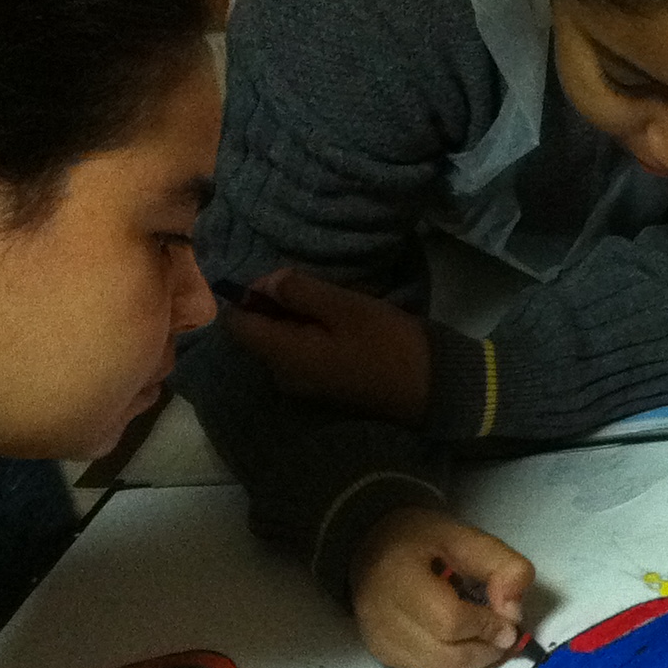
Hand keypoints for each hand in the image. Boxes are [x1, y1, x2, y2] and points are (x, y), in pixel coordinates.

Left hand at [226, 267, 430, 425]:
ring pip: (280, 343)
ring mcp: (301, 386)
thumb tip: (261, 282)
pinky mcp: (320, 388)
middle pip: (259, 334)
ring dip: (296, 319)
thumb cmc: (387, 343)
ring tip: (330, 303)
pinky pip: (299, 354)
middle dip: (275, 306)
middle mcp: (282, 376)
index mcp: (282, 356)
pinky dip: (309, 335)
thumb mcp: (344, 307)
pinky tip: (338, 325)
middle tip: (313, 287)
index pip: (237, 324)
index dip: (246, 296)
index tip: (278, 279)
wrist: (430, 388)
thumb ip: (298, 291)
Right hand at [348, 505, 536, 667]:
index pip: (448, 619)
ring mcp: (378, 639)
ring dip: (475, 659)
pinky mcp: (382, 654)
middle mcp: (379, 614)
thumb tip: (514, 612)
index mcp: (397, 574)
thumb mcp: (464, 536)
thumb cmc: (419, 540)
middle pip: (445, 654)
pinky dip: (456, 662)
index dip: (486, 625)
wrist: (370, 549)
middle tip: (506, 634)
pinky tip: (464, 641)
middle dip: (486, 649)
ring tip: (490, 638)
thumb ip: (500, 565)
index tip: (509, 620)